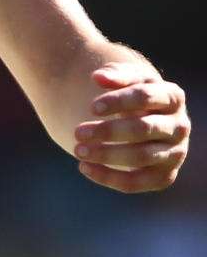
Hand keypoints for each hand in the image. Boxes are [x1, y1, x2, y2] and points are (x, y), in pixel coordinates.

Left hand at [74, 62, 189, 192]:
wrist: (145, 121)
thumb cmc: (133, 97)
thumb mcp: (128, 79)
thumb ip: (115, 74)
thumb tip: (98, 77)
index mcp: (173, 97)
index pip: (145, 96)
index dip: (118, 101)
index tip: (91, 108)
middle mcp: (180, 126)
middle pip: (143, 128)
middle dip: (108, 131)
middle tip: (78, 133)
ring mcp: (175, 153)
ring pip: (141, 157)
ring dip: (106, 154)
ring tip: (77, 150)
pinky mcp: (164, 176)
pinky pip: (136, 182)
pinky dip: (108, 177)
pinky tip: (83, 167)